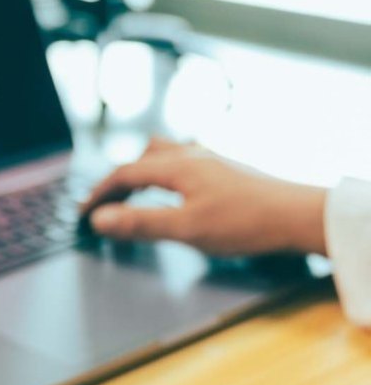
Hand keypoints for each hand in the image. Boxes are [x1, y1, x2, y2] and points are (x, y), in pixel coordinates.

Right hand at [81, 138, 327, 255]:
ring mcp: (212, 159)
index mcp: (177, 167)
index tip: (84, 212)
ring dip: (142, 171)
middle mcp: (192, 155)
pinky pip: (184, 162)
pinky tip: (176, 191)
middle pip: (142, 157)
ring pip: (165, 155)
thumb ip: (140, 223)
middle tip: (105, 203)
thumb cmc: (246, 222)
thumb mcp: (186, 229)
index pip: (124, 173)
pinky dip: (165, 174)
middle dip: (118, 179)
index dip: (99, 193)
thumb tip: (100, 219)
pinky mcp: (227, 169)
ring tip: (134, 192)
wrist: (300, 216)